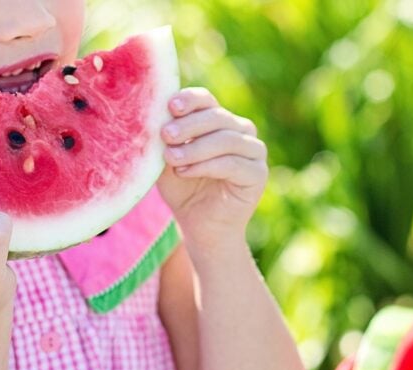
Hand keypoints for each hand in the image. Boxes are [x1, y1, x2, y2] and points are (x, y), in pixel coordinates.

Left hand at [157, 87, 267, 246]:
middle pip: (217, 116)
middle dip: (189, 125)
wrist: (199, 226)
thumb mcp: (167, 160)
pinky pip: (233, 163)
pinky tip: (184, 171)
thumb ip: (165, 139)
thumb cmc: (182, 189)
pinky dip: (206, 166)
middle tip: (165, 135)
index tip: (170, 106)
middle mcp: (240, 130)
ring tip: (171, 158)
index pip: (206, 100)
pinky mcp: (258, 173)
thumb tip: (154, 116)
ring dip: (195, 148)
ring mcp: (253, 151)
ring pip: (226, 139)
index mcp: (218, 120)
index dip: (190, 100)